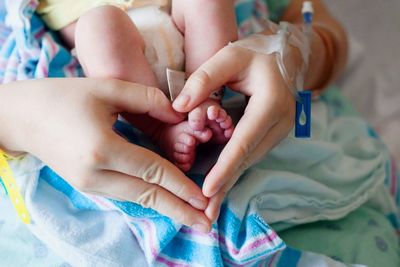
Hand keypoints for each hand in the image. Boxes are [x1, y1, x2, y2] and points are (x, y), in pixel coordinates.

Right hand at [0, 78, 210, 231]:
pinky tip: (166, 202)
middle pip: (147, 196)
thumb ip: (148, 99)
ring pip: (137, 198)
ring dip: (167, 208)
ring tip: (192, 217)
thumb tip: (179, 114)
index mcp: (102, 149)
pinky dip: (149, 199)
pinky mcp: (87, 185)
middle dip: (179, 210)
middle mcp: (96, 174)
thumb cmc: (63, 97)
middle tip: (206, 224)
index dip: (181, 185)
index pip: (153, 171)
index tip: (204, 199)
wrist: (22, 117)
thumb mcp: (107, 88)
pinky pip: (125, 193)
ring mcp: (89, 184)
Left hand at [173, 44, 295, 220]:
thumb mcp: (230, 56)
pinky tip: (220, 188)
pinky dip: (233, 172)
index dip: (226, 167)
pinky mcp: (272, 135)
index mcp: (271, 104)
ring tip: (209, 208)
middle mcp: (280, 123)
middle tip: (205, 215)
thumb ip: (204, 78)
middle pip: (247, 159)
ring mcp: (279, 132)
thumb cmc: (256, 54)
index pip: (244, 141)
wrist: (286, 56)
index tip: (208, 190)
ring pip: (249, 162)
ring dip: (229, 183)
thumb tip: (179, 107)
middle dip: (225, 186)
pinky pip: (250, 156)